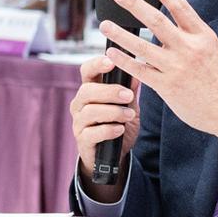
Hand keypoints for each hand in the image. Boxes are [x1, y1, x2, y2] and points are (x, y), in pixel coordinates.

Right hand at [69, 55, 137, 200]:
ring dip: (113, 112)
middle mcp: (80, 104)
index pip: (87, 71)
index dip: (96, 64)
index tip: (111, 61)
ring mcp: (79, 122)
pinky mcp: (82, 139)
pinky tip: (120, 129)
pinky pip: (92, 132)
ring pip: (90, 111)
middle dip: (110, 91)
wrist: (114, 155)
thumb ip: (131, 91)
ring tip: (129, 115)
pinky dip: (109, 130)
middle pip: (87, 90)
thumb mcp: (129, 107)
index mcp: (90, 90)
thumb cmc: (119, 125)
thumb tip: (138, 72)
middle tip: (129, 95)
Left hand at [100, 0, 217, 142]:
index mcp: (203, 36)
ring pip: (142, 46)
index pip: (179, 6)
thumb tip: (168, 13)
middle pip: (156, 21)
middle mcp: (189, 48)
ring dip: (120, 34)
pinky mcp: (167, 86)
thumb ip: (190, 32)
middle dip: (134, 4)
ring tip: (105, 24)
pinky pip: (139, 70)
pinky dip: (123, 60)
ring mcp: (177, 67)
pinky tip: (110, 52)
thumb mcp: (211, 48)